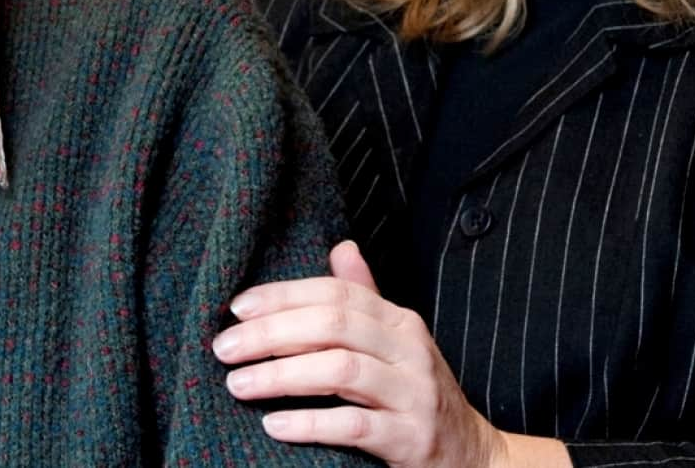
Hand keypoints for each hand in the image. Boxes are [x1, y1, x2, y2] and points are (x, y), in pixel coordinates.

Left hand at [214, 240, 509, 466]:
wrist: (470, 455)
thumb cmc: (418, 395)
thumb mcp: (397, 343)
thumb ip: (366, 299)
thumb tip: (341, 248)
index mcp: (400, 321)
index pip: (336, 293)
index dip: (283, 296)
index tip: (237, 308)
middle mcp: (409, 350)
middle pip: (333, 325)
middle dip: (271, 333)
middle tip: (224, 348)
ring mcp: (413, 395)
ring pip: (341, 371)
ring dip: (282, 375)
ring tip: (238, 384)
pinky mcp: (411, 439)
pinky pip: (356, 427)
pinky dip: (311, 424)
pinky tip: (275, 425)